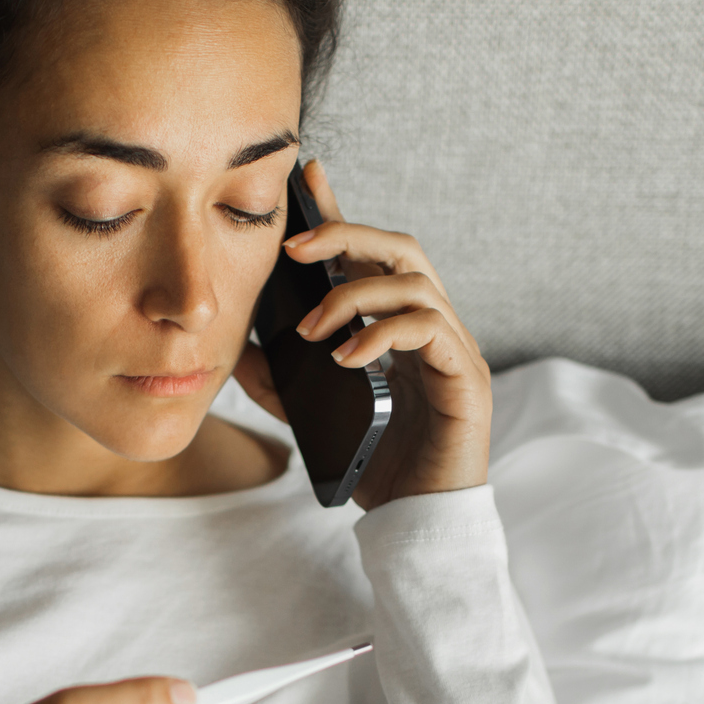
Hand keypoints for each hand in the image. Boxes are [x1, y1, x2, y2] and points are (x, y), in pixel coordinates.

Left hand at [231, 159, 490, 509]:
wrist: (420, 524)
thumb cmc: (379, 471)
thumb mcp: (315, 420)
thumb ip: (282, 384)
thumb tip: (236, 351)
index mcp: (398, 331)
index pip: (370, 257)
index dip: (341, 215)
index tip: (308, 178)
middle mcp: (432, 329)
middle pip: (400, 249)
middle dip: (346, 235)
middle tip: (294, 249)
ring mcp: (454, 351)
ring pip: (414, 281)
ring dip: (354, 294)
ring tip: (312, 328)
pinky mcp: (467, 378)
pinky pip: (430, 328)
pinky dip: (383, 333)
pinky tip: (348, 356)